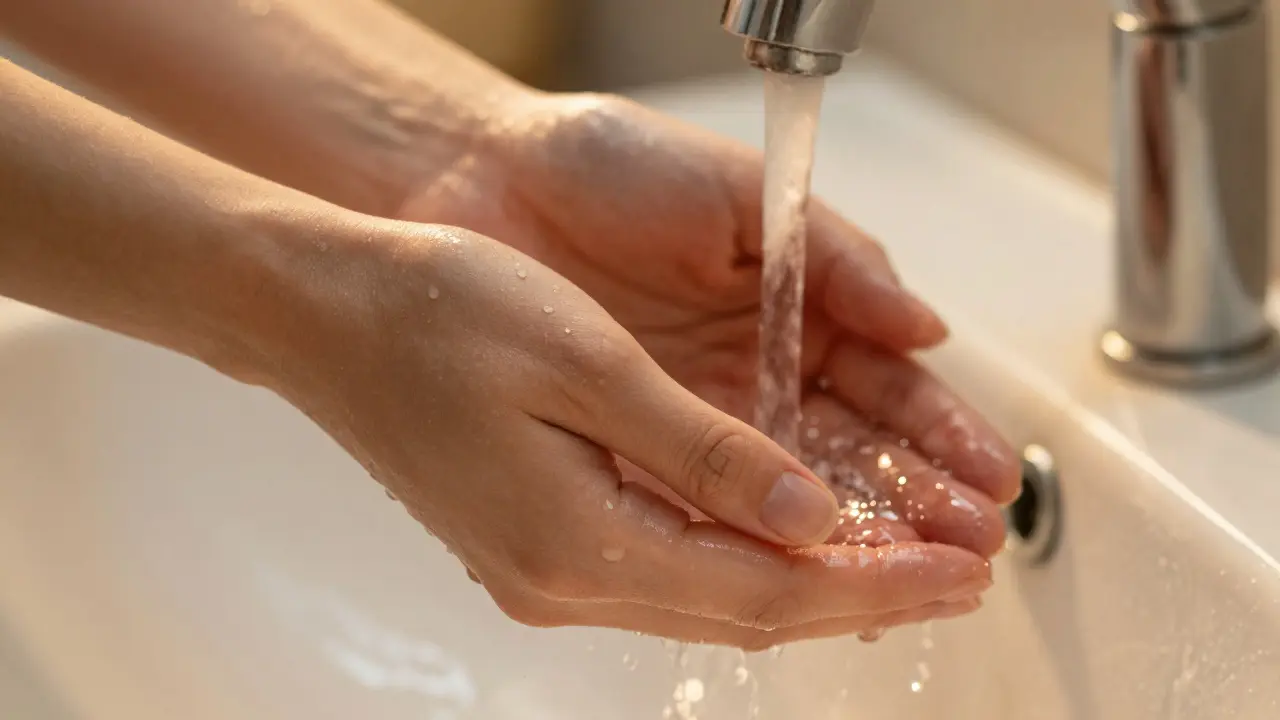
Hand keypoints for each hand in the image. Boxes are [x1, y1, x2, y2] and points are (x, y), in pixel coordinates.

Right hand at [269, 214, 991, 647]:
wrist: (326, 314)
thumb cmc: (439, 314)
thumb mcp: (589, 366)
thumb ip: (704, 454)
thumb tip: (807, 521)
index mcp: (578, 542)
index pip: (765, 591)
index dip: (873, 586)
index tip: (956, 573)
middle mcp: (562, 580)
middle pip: (748, 613)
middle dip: (862, 597)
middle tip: (958, 577)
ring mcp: (545, 571)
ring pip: (712, 599)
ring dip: (812, 584)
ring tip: (900, 562)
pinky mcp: (538, 545)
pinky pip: (670, 572)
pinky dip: (746, 561)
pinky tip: (790, 539)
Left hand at [395, 93, 1021, 557]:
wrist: (484, 177)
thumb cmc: (609, 165)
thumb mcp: (739, 195)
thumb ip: (837, 261)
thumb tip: (926, 328)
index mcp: (794, 310)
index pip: (885, 390)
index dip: (939, 437)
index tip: (990, 481)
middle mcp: (754, 377)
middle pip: (852, 456)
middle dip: (916, 505)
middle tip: (970, 547)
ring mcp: (698, 418)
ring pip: (792, 493)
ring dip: (857, 537)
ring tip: (918, 574)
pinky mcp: (637, 447)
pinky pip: (709, 507)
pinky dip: (763, 540)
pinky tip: (814, 567)